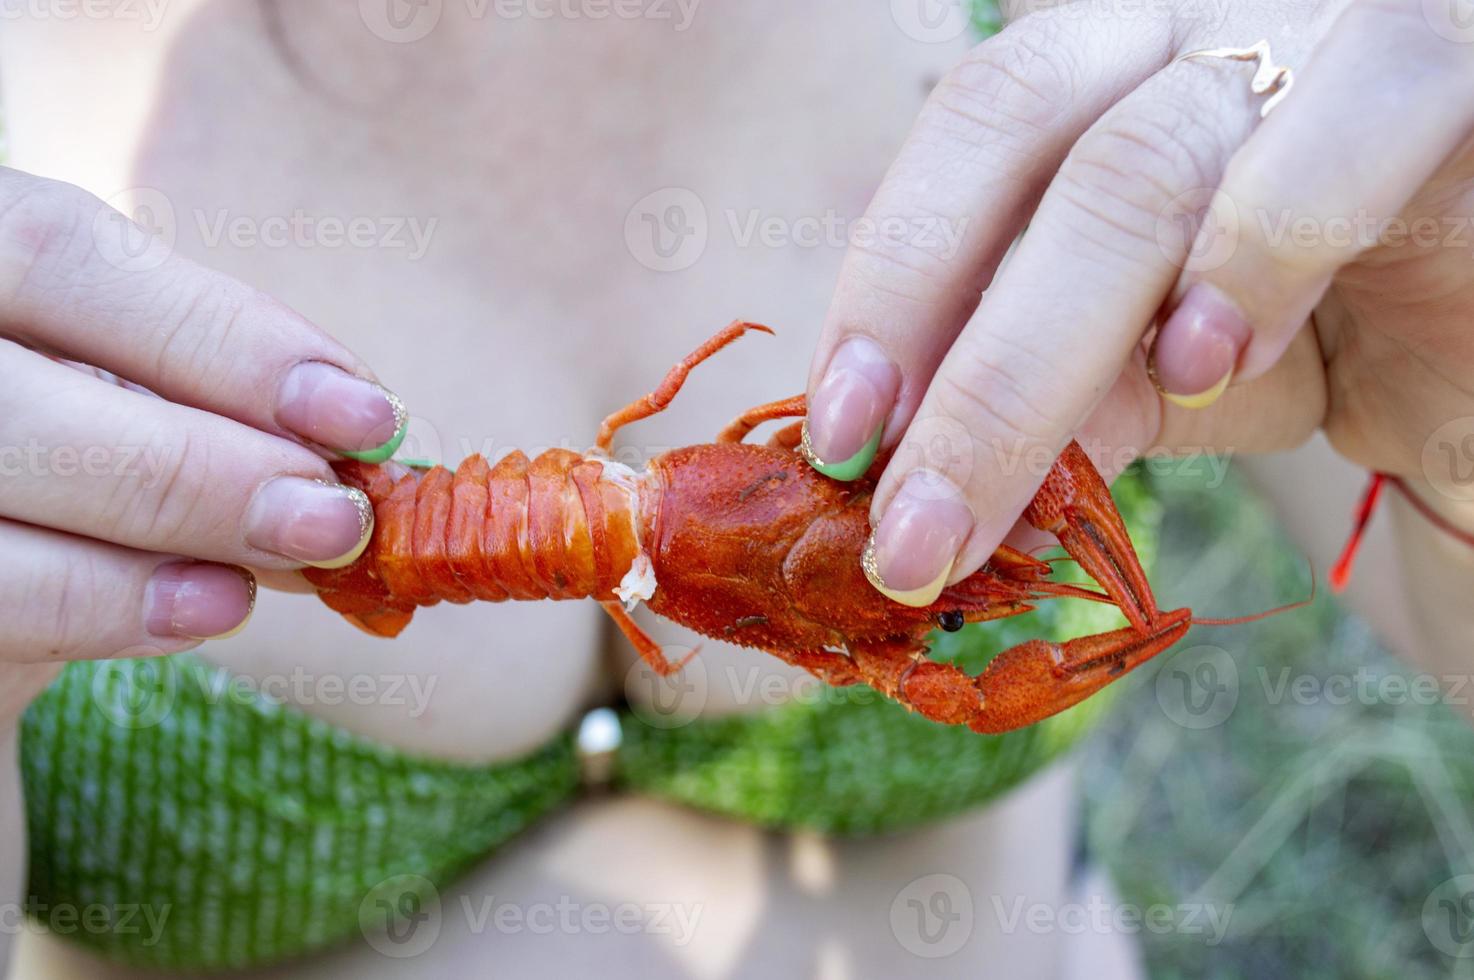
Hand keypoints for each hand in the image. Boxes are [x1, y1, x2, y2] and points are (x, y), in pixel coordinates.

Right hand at [0, 169, 407, 662]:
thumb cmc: (60, 437)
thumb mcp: (115, 381)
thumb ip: (208, 402)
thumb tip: (372, 453)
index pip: (58, 252)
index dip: (222, 336)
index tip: (366, 414)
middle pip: (17, 395)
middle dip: (203, 464)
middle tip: (337, 519)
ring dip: (165, 538)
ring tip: (291, 563)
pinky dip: (98, 607)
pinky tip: (201, 611)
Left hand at [803, 0, 1473, 604]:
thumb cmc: (1303, 337)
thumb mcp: (1150, 379)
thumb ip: (1056, 397)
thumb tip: (927, 479)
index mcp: (1092, 73)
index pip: (958, 139)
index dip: (887, 285)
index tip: (840, 437)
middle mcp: (1182, 25)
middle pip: (1017, 137)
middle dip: (946, 356)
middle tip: (903, 524)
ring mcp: (1308, 31)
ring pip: (1142, 162)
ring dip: (1048, 353)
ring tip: (1010, 501)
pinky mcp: (1441, 75)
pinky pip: (1348, 130)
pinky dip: (1257, 256)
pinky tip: (1207, 366)